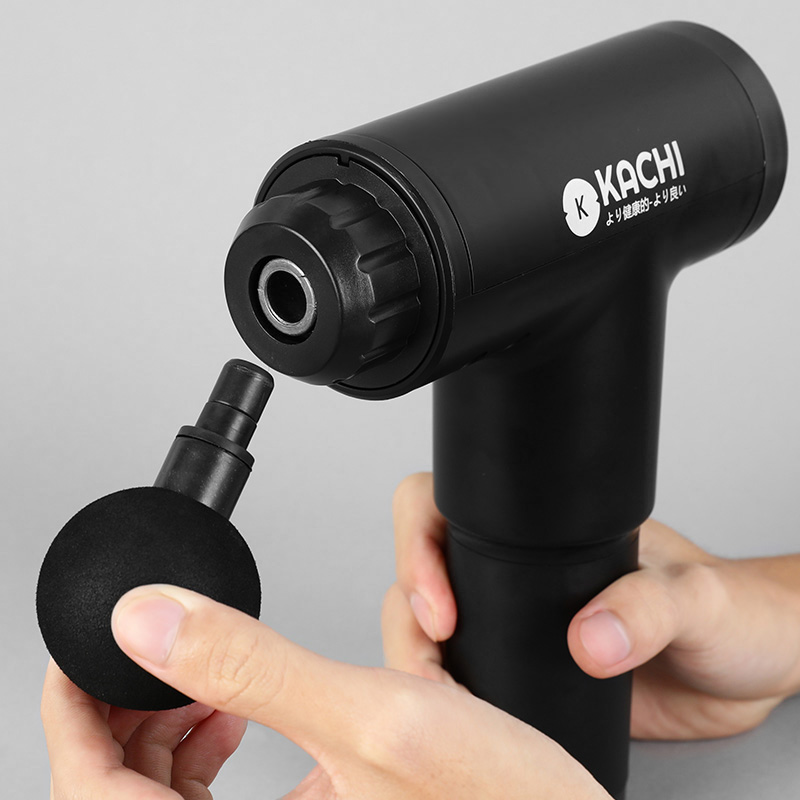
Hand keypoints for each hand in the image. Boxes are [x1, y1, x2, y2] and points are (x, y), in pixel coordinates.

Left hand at [43, 583, 611, 798]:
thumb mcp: (376, 717)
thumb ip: (254, 665)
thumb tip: (151, 618)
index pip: (92, 790)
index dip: (77, 706)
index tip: (91, 645)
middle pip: (129, 783)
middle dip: (135, 705)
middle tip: (158, 649)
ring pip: (177, 783)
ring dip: (179, 721)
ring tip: (202, 678)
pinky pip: (232, 785)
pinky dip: (224, 738)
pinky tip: (250, 709)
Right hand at [385, 473, 799, 740]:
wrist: (753, 669)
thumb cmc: (731, 609)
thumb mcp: (695, 596)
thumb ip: (647, 607)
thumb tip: (588, 637)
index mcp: (541, 534)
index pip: (444, 508)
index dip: (418, 547)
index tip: (438, 605)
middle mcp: (516, 577)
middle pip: (420, 578)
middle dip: (407, 622)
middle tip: (427, 668)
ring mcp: (514, 627)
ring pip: (428, 633)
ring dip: (416, 665)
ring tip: (438, 702)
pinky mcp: (526, 678)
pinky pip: (464, 684)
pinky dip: (448, 704)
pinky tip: (461, 724)